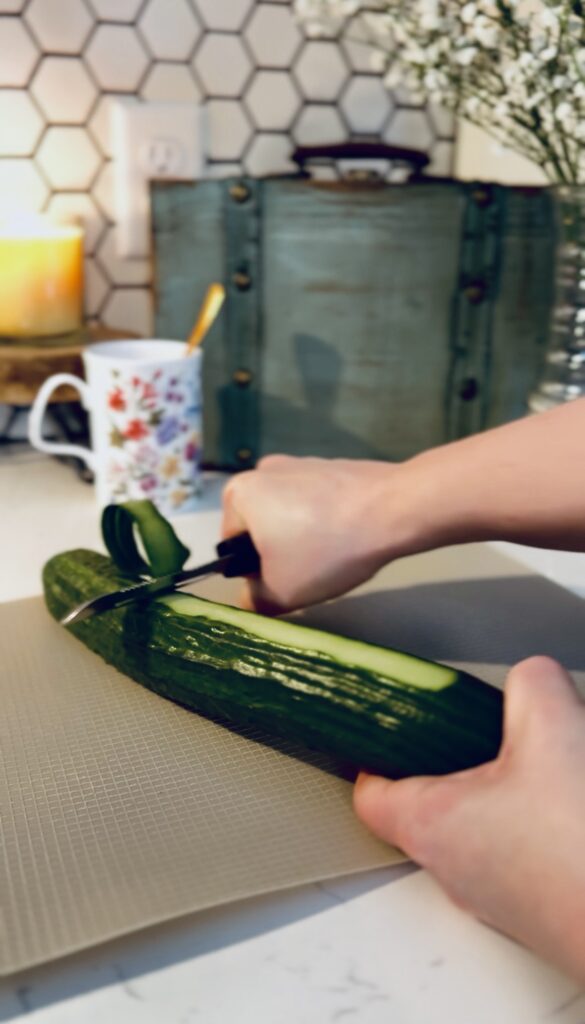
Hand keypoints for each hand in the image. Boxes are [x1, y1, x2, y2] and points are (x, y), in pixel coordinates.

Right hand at [221, 455, 418, 613]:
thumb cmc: (326, 549)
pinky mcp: (335, 466)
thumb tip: (252, 595)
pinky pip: (321, 504)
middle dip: (282, 553)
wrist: (395, 510)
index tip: (286, 580)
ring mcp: (302, 462)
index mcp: (239, 492)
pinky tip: (351, 537)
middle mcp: (264, 469)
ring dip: (307, 538)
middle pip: (263, 528)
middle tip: (311, 572)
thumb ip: (254, 601)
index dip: (256, 571)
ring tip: (336, 556)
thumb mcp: (280, 593)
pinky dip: (330, 522)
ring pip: (293, 516)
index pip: (233, 544)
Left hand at [354, 656, 584, 983]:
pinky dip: (534, 826)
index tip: (388, 730)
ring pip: (477, 832)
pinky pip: (518, 856)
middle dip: (451, 762)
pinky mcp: (536, 911)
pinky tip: (567, 804)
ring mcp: (496, 899)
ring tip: (537, 766)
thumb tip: (529, 678)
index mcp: (433, 825)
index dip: (375, 754)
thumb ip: (531, 685)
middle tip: (477, 733)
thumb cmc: (582, 848)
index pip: (370, 794)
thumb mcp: (555, 728)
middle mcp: (454, 871)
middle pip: (426, 806)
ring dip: (500, 794)